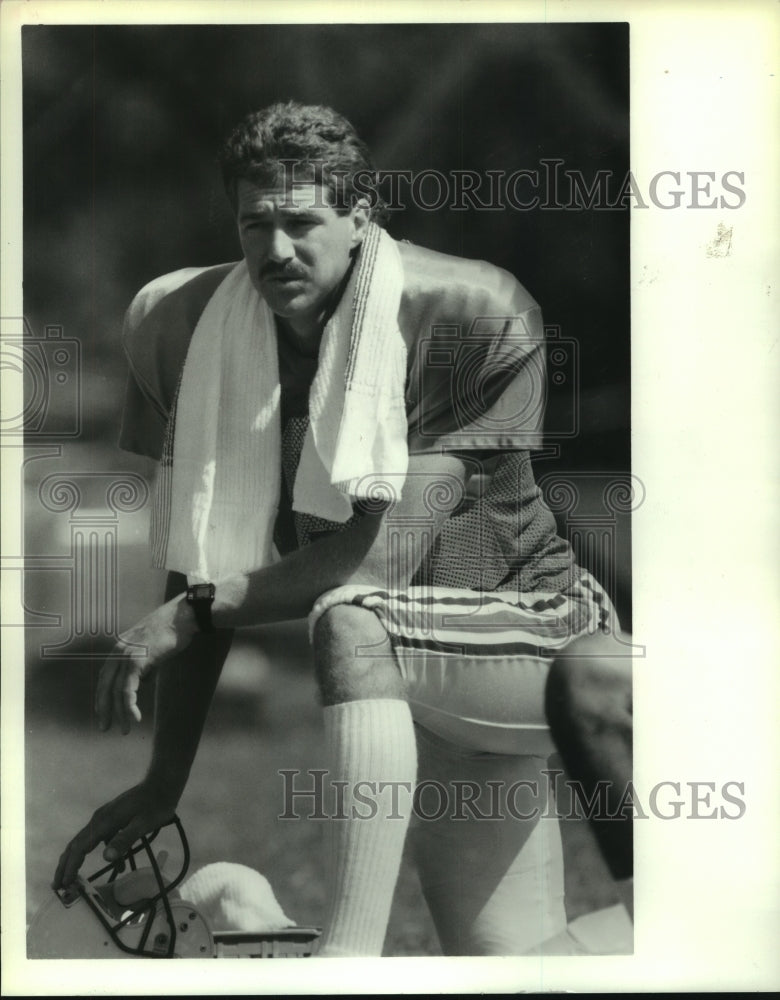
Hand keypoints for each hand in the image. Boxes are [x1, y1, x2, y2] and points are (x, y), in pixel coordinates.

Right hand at [53, 780, 180, 890]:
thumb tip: (107, 857)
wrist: (162, 783)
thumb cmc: (156, 804)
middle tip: (58, 887)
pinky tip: (115, 864)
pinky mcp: (113, 818)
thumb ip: (125, 839)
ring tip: (72, 879)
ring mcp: (105, 818)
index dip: (71, 866)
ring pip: (84, 841)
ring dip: (76, 860)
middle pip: (75, 845)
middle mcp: (99, 819)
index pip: (79, 848)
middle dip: (65, 865)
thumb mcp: (143, 824)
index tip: (64, 884)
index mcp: (103, 822)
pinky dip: (97, 852)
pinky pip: (99, 838)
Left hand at [96, 596, 197, 732]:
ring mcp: (126, 655)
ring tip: (125, 730)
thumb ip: (146, 665)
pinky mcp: (137, 660)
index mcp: (120, 647)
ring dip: (120, 713)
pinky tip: (134, 718)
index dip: (103, 695)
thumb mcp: (155, 649)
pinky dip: (129, 705)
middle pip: (105, 685)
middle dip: (104, 708)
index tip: (104, 712)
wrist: (184, 616)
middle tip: (104, 728)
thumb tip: (143, 682)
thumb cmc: (174, 630)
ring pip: (117, 691)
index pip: (106, 676)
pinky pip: (128, 688)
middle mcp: (118, 651)